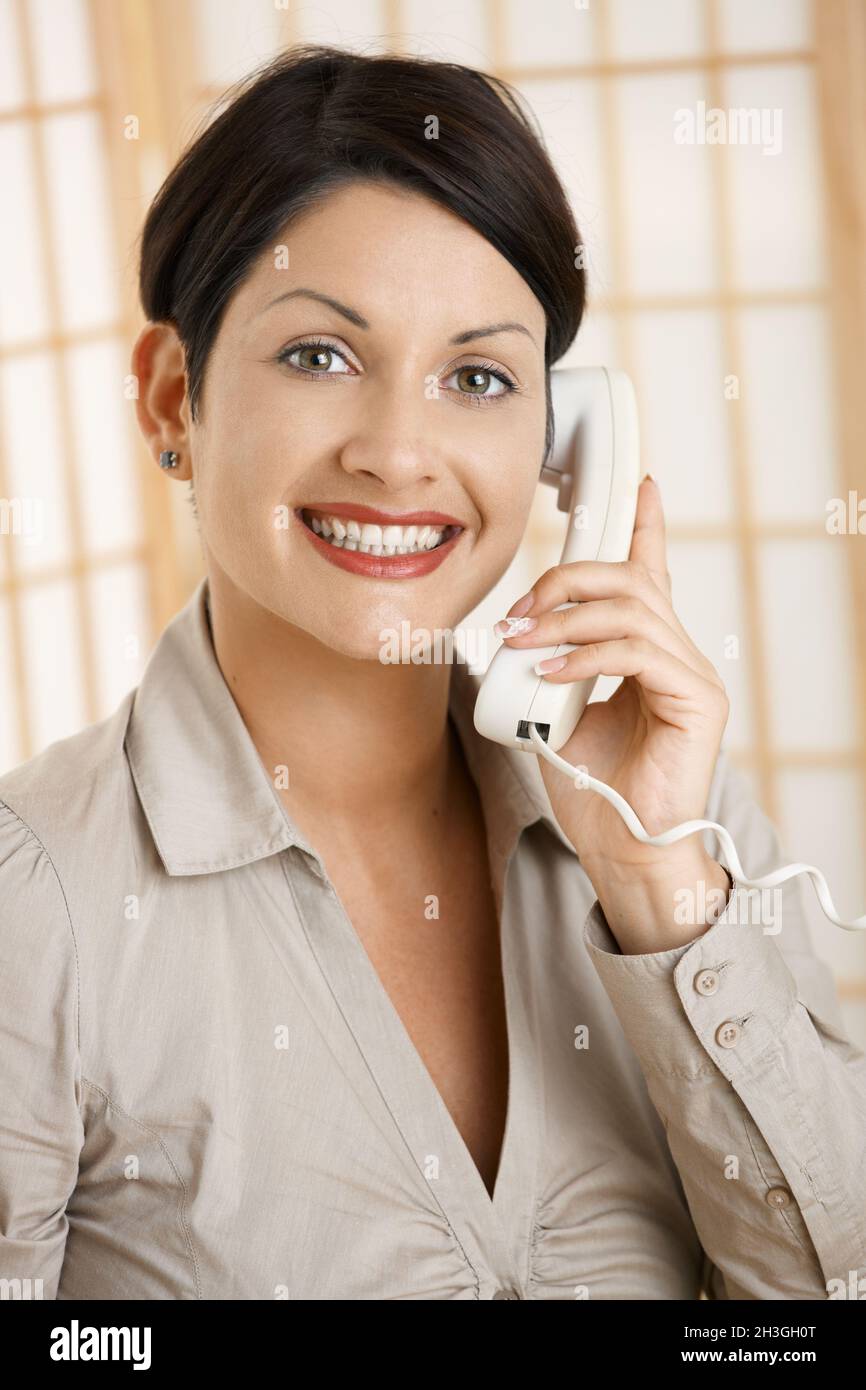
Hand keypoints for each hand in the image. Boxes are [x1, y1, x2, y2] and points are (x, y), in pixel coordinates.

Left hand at [495, 475, 731, 950]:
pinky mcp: (697, 700)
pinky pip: (638, 652)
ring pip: (630, 608)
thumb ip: (538, 668)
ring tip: (523, 643)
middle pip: (626, 579)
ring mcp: (691, 674)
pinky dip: (585, 656)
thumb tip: (499, 638)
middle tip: (517, 612)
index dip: (647, 526)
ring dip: (564, 619)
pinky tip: (551, 673)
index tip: (643, 485)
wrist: (621, 847)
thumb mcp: (551, 712)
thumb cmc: (593, 785)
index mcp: (646, 650)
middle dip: (564, 581)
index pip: (650, 574)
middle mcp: (675, 652)